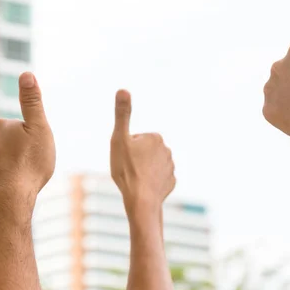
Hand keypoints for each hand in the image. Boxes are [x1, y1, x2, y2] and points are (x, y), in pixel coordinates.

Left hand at [0, 72, 54, 224]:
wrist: (8, 201)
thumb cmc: (28, 165)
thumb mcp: (39, 129)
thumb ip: (32, 102)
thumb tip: (27, 73)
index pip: (19, 129)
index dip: (30, 141)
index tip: (34, 153)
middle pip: (6, 145)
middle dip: (16, 154)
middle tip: (29, 168)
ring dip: (6, 169)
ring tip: (19, 182)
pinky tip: (8, 192)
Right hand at [110, 90, 175, 222]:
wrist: (142, 200)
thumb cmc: (128, 170)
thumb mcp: (119, 139)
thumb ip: (122, 114)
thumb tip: (122, 89)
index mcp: (155, 137)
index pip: (134, 140)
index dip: (125, 149)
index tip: (124, 158)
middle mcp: (166, 150)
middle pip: (142, 153)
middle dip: (134, 159)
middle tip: (127, 170)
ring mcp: (170, 167)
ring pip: (149, 166)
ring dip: (141, 171)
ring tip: (135, 180)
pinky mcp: (171, 183)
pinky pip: (156, 180)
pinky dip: (149, 183)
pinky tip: (143, 188)